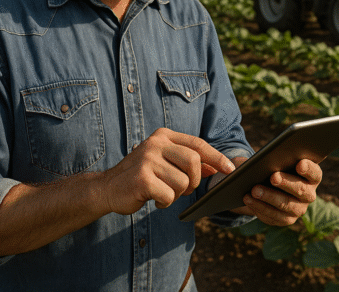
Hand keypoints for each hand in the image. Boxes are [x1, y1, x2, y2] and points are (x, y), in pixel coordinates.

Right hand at [99, 128, 234, 214]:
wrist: (107, 188)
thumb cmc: (141, 175)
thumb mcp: (165, 162)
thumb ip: (188, 162)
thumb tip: (217, 167)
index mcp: (163, 136)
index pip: (197, 144)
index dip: (217, 157)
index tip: (230, 169)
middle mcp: (155, 144)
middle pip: (194, 162)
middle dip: (195, 180)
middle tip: (185, 189)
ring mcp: (147, 160)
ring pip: (182, 182)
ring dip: (177, 194)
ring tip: (163, 193)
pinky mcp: (141, 179)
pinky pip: (168, 196)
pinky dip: (165, 203)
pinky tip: (154, 200)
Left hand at [232, 158, 321, 225]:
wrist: (268, 186)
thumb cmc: (276, 168)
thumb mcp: (277, 161)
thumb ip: (273, 158)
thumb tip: (252, 159)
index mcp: (312, 177)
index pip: (315, 173)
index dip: (308, 169)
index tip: (299, 164)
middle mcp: (309, 194)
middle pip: (301, 190)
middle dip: (285, 183)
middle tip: (273, 177)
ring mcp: (299, 209)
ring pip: (285, 205)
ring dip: (269, 197)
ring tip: (254, 190)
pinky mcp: (286, 220)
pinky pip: (273, 216)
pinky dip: (259, 207)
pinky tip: (249, 200)